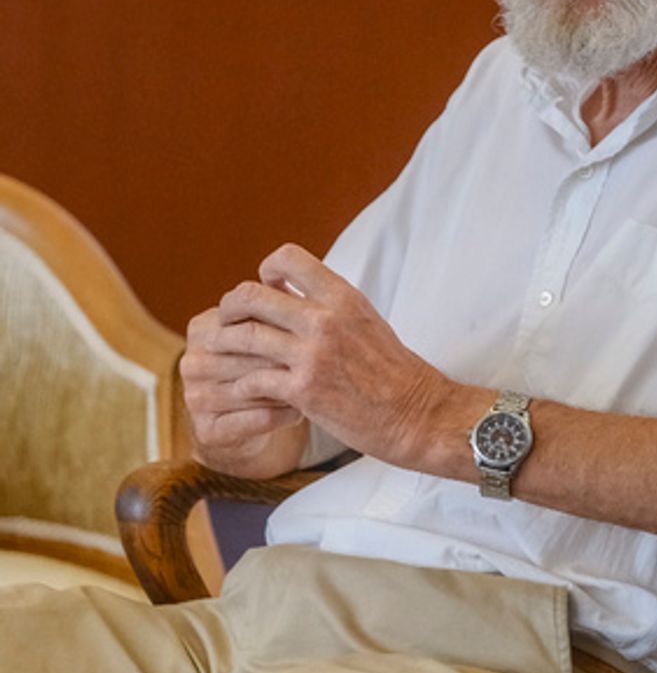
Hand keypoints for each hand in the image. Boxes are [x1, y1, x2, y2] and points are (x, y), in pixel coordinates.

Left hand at [184, 245, 453, 474]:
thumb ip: (330, 305)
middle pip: (251, 295)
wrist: (416, 414)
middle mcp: (325, 320)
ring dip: (226, 344)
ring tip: (224, 353)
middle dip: (231, 307)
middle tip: (228, 320)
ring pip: (244, 336)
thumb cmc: (392, 371)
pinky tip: (245, 390)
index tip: (267, 289)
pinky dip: (243, 385)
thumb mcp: (365, 320)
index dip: (267, 270)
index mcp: (342, 297)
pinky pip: (252, 380)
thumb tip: (292, 295)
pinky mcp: (303, 391)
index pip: (288, 258)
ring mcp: (312, 356)